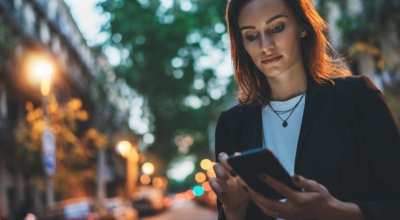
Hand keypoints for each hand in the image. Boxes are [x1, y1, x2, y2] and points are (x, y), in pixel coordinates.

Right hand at [209, 152, 250, 212]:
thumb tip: (255, 175)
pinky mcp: (215, 185)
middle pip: (221, 156)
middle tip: (234, 172)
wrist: (239, 202)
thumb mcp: (250, 185)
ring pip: (216, 166)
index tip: (238, 160)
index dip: (235, 156)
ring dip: (222, 174)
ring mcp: (220, 175)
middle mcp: (226, 167)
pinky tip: (224, 192)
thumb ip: (251, 179)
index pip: (233, 155)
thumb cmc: (246, 190)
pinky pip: (212, 181)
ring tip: (231, 184)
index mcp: (235, 165)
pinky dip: (217, 186)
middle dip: (226, 161)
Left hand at [243, 174, 363, 219]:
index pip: (282, 189)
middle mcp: (292, 209)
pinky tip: (255, 196)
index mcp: (299, 200)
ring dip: (256, 201)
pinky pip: (271, 213)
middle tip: (244, 184)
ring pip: (267, 210)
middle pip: (268, 203)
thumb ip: (303, 182)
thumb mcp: (316, 187)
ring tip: (247, 189)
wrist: (329, 214)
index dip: (270, 181)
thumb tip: (292, 176)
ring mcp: (288, 216)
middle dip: (255, 194)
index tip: (260, 173)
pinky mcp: (287, 218)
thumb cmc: (322, 198)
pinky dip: (262, 205)